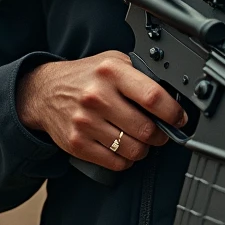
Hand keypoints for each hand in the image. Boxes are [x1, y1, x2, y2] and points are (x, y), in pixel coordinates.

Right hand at [16, 51, 186, 171]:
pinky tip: (123, 147)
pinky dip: (126, 159)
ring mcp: (86, 122)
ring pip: (134, 150)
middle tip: (161, 131)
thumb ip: (140, 74)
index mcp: (111, 72)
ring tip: (140, 138)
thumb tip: (173, 96)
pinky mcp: (77, 144)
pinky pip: (116, 163)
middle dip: (161, 135)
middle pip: (146, 130)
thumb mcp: (113, 61)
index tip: (180, 118)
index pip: (152, 97)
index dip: (173, 112)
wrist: (45, 91)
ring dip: (144, 149)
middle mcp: (98, 96)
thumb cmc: (86, 76)